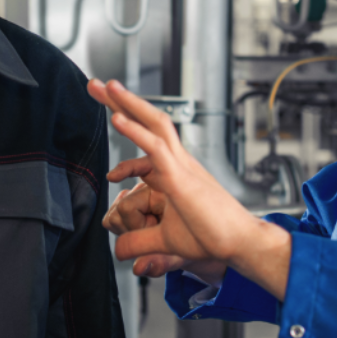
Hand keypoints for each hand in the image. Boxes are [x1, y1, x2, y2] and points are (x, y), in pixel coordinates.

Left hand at [89, 79, 291, 298]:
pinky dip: (135, 131)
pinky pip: (155, 148)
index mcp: (176, 169)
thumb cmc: (211, 238)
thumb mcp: (164, 241)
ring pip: (154, 124)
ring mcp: (182, 165)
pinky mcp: (181, 177)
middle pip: (148, 121)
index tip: (107, 154)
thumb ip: (140, 243)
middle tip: (97, 86)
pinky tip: (116, 117)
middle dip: (121, 102)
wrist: (238, 244)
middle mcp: (180, 161)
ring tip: (107, 86)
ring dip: (128, 103)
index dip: (125, 136)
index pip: (147, 140)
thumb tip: (119, 252)